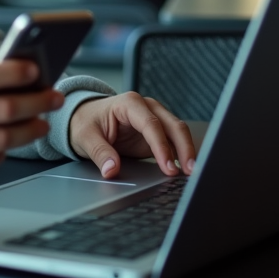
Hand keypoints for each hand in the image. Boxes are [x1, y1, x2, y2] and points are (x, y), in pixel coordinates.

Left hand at [69, 93, 196, 178]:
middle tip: (191, 171)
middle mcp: (147, 108)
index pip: (151, 125)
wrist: (85, 117)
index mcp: (129, 103)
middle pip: (173, 126)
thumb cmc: (86, 122)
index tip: (168, 167)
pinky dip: (182, 155)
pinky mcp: (157, 133)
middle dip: (185, 148)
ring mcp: (154, 119)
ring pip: (178, 133)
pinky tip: (186, 170)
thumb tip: (111, 171)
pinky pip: (174, 143)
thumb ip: (100, 153)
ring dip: (188, 152)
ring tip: (193, 173)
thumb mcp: (86, 136)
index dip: (162, 147)